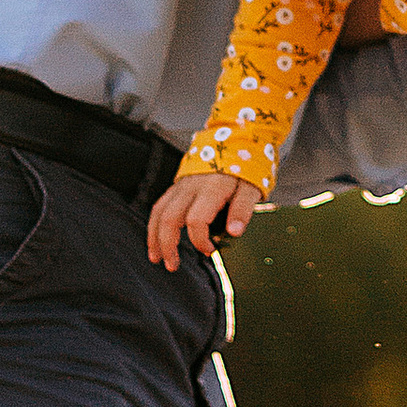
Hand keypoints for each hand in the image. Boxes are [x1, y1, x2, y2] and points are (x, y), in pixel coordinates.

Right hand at [146, 169, 261, 269]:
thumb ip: (243, 209)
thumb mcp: (253, 186)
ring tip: (156, 257)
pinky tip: (155, 238)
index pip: (196, 220)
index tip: (210, 251)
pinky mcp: (177, 185)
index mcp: (212, 188)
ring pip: (159, 212)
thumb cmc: (246, 166)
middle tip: (172, 265)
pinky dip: (154, 224)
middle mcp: (192, 187)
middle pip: (169, 218)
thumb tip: (234, 232)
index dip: (200, 241)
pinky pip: (160, 205)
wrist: (235, 140)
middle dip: (167, 245)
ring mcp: (181, 185)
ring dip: (154, 237)